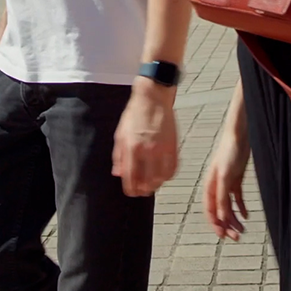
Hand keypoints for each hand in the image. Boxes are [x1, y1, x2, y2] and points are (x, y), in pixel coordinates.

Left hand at [112, 79, 178, 196]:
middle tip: (142, 192)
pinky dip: (168, 176)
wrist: (153, 98)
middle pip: (147, 182)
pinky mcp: (173, 146)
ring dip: (156, 185)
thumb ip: (118, 155)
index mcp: (131, 147)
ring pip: (161, 178)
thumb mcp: (120, 134)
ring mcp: (162, 149)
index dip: (131, 189)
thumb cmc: (134, 115)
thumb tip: (118, 174)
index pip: (131, 177)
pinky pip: (173, 169)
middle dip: (143, 190)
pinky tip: (163, 175)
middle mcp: (147, 150)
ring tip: (152, 185)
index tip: (131, 192)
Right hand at [204, 125, 250, 239]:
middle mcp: (216, 186)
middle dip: (227, 225)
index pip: (210, 210)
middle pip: (219, 211)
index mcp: (210, 186)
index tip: (224, 236)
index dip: (215, 224)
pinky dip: (240, 208)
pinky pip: (236, 198)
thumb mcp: (225, 176)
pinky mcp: (235, 180)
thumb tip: (221, 217)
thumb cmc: (229, 154)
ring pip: (228, 206)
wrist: (239, 136)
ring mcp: (226, 183)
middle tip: (237, 237)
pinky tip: (246, 215)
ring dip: (234, 219)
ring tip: (243, 229)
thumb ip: (222, 196)